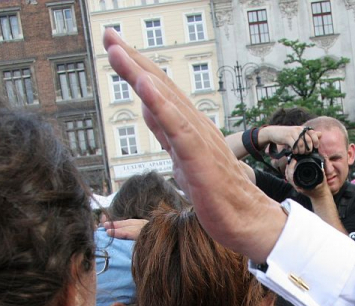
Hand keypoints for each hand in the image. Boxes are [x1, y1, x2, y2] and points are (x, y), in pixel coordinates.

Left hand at [103, 29, 285, 263]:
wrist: (247, 221)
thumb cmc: (218, 194)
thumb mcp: (182, 158)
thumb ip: (165, 131)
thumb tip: (146, 106)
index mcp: (187, 128)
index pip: (159, 92)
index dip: (135, 67)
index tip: (113, 45)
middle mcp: (194, 127)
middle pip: (160, 87)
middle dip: (132, 60)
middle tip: (108, 35)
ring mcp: (198, 140)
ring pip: (167, 101)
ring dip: (140, 73)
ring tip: (116, 50)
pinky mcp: (200, 158)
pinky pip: (177, 128)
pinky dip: (161, 105)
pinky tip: (144, 85)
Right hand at [258, 126, 319, 154]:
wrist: (274, 132)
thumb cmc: (287, 135)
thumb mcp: (298, 134)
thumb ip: (309, 135)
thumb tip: (320, 134)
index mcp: (303, 129)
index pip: (313, 134)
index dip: (316, 142)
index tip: (315, 148)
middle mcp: (299, 130)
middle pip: (308, 141)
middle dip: (308, 149)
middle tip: (305, 153)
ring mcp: (293, 133)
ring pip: (301, 144)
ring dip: (301, 151)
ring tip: (298, 153)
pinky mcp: (287, 137)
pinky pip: (294, 146)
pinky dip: (295, 150)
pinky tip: (293, 151)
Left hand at [284, 158, 331, 199]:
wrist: (320, 195)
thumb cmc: (321, 189)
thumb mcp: (322, 179)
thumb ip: (321, 172)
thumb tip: (320, 166)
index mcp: (301, 185)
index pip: (292, 175)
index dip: (291, 166)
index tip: (294, 160)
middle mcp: (297, 186)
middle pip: (288, 175)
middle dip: (289, 166)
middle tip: (293, 159)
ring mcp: (296, 186)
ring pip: (288, 176)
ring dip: (289, 168)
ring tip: (292, 162)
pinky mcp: (297, 184)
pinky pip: (290, 178)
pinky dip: (290, 172)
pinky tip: (292, 167)